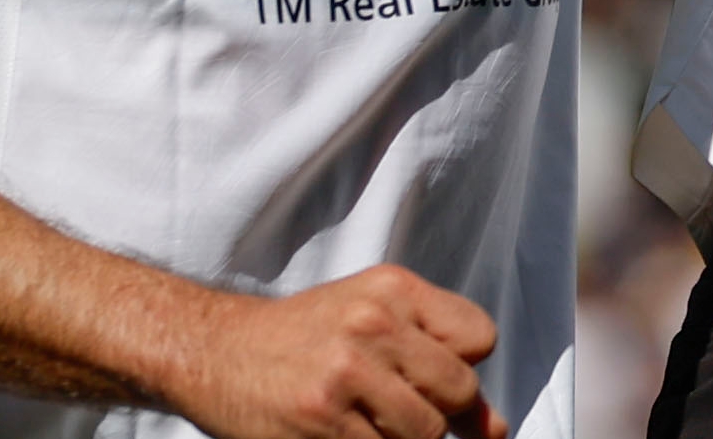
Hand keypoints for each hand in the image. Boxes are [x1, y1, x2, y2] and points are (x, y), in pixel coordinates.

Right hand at [161, 267, 505, 438]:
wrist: (214, 350)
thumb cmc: (304, 339)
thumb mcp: (371, 321)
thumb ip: (436, 359)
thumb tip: (498, 431)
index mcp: (393, 289)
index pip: (479, 339)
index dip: (463, 369)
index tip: (433, 381)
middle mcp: (373, 323)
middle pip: (458, 391)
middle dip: (438, 413)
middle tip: (393, 409)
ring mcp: (346, 373)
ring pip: (424, 433)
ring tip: (365, 422)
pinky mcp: (321, 420)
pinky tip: (343, 434)